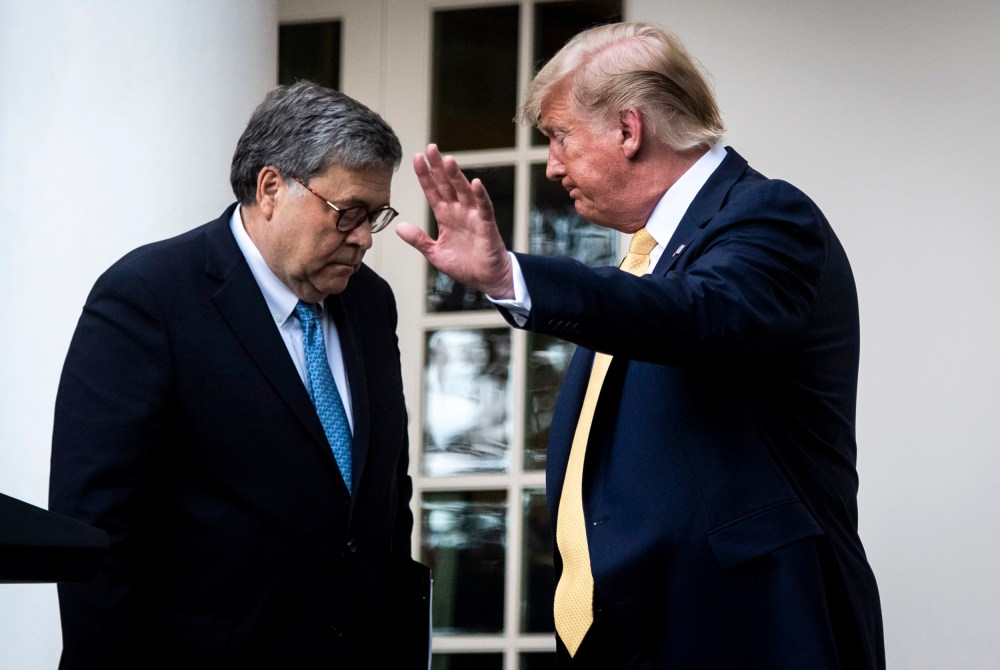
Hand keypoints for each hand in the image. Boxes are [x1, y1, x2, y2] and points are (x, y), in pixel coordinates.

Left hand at [396, 144, 513, 298]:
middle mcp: (459, 212)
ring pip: (463, 192)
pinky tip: (476, 183)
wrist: (487, 279)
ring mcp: (473, 216)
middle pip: (447, 185)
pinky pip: (484, 208)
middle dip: (439, 167)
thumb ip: (419, 240)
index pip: (433, 191)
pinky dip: (480, 196)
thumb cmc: (465, 265)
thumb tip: (399, 227)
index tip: (417, 159)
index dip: (425, 176)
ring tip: (448, 161)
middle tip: (431, 148)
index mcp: (446, 216)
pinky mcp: (487, 226)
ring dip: (456, 176)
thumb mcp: (435, 253)